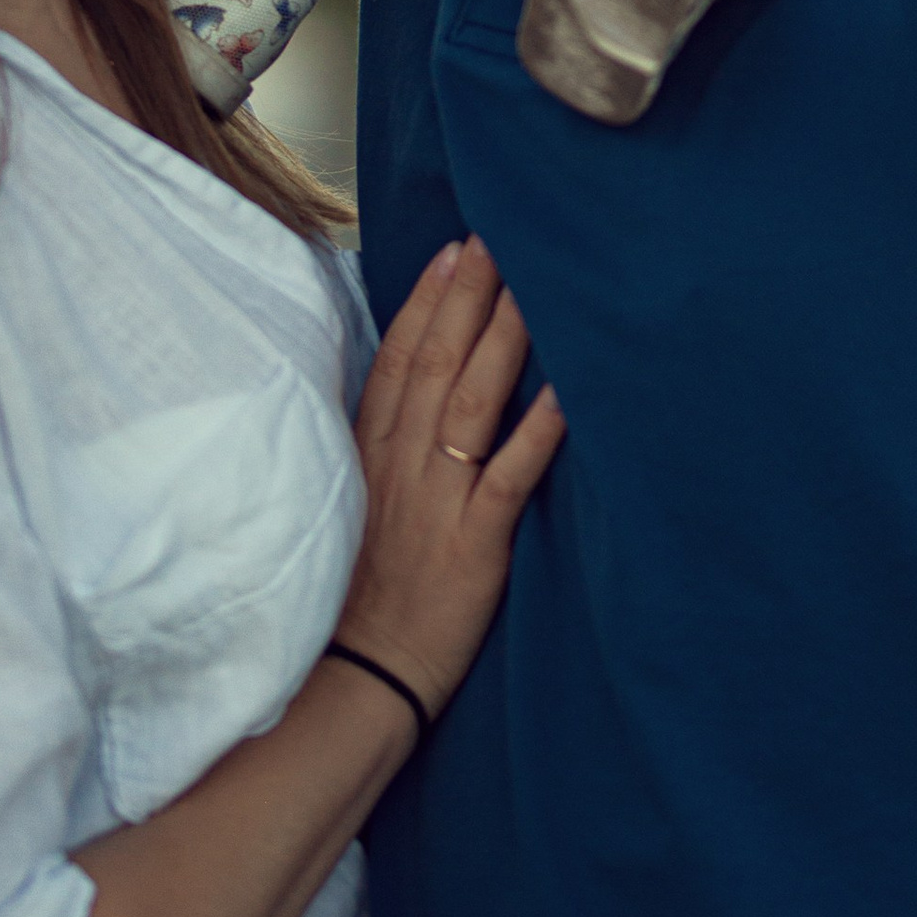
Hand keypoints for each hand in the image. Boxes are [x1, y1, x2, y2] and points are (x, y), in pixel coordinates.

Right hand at [331, 238, 564, 721]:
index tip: (452, 252)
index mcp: (366, 456)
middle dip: (469, 297)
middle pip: (436, 364)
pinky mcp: (473, 543)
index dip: (426, 303)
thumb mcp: (346, 513)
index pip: (398, 361)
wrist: (354, 680)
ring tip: (531, 285)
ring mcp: (436, 501)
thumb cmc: (354, 600)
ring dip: (504, 339)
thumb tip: (399, 406)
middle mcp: (400, 466)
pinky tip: (570, 390)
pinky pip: (510, 476)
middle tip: (498, 236)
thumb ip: (372, 455)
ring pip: (473, 402)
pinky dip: (541, 431)